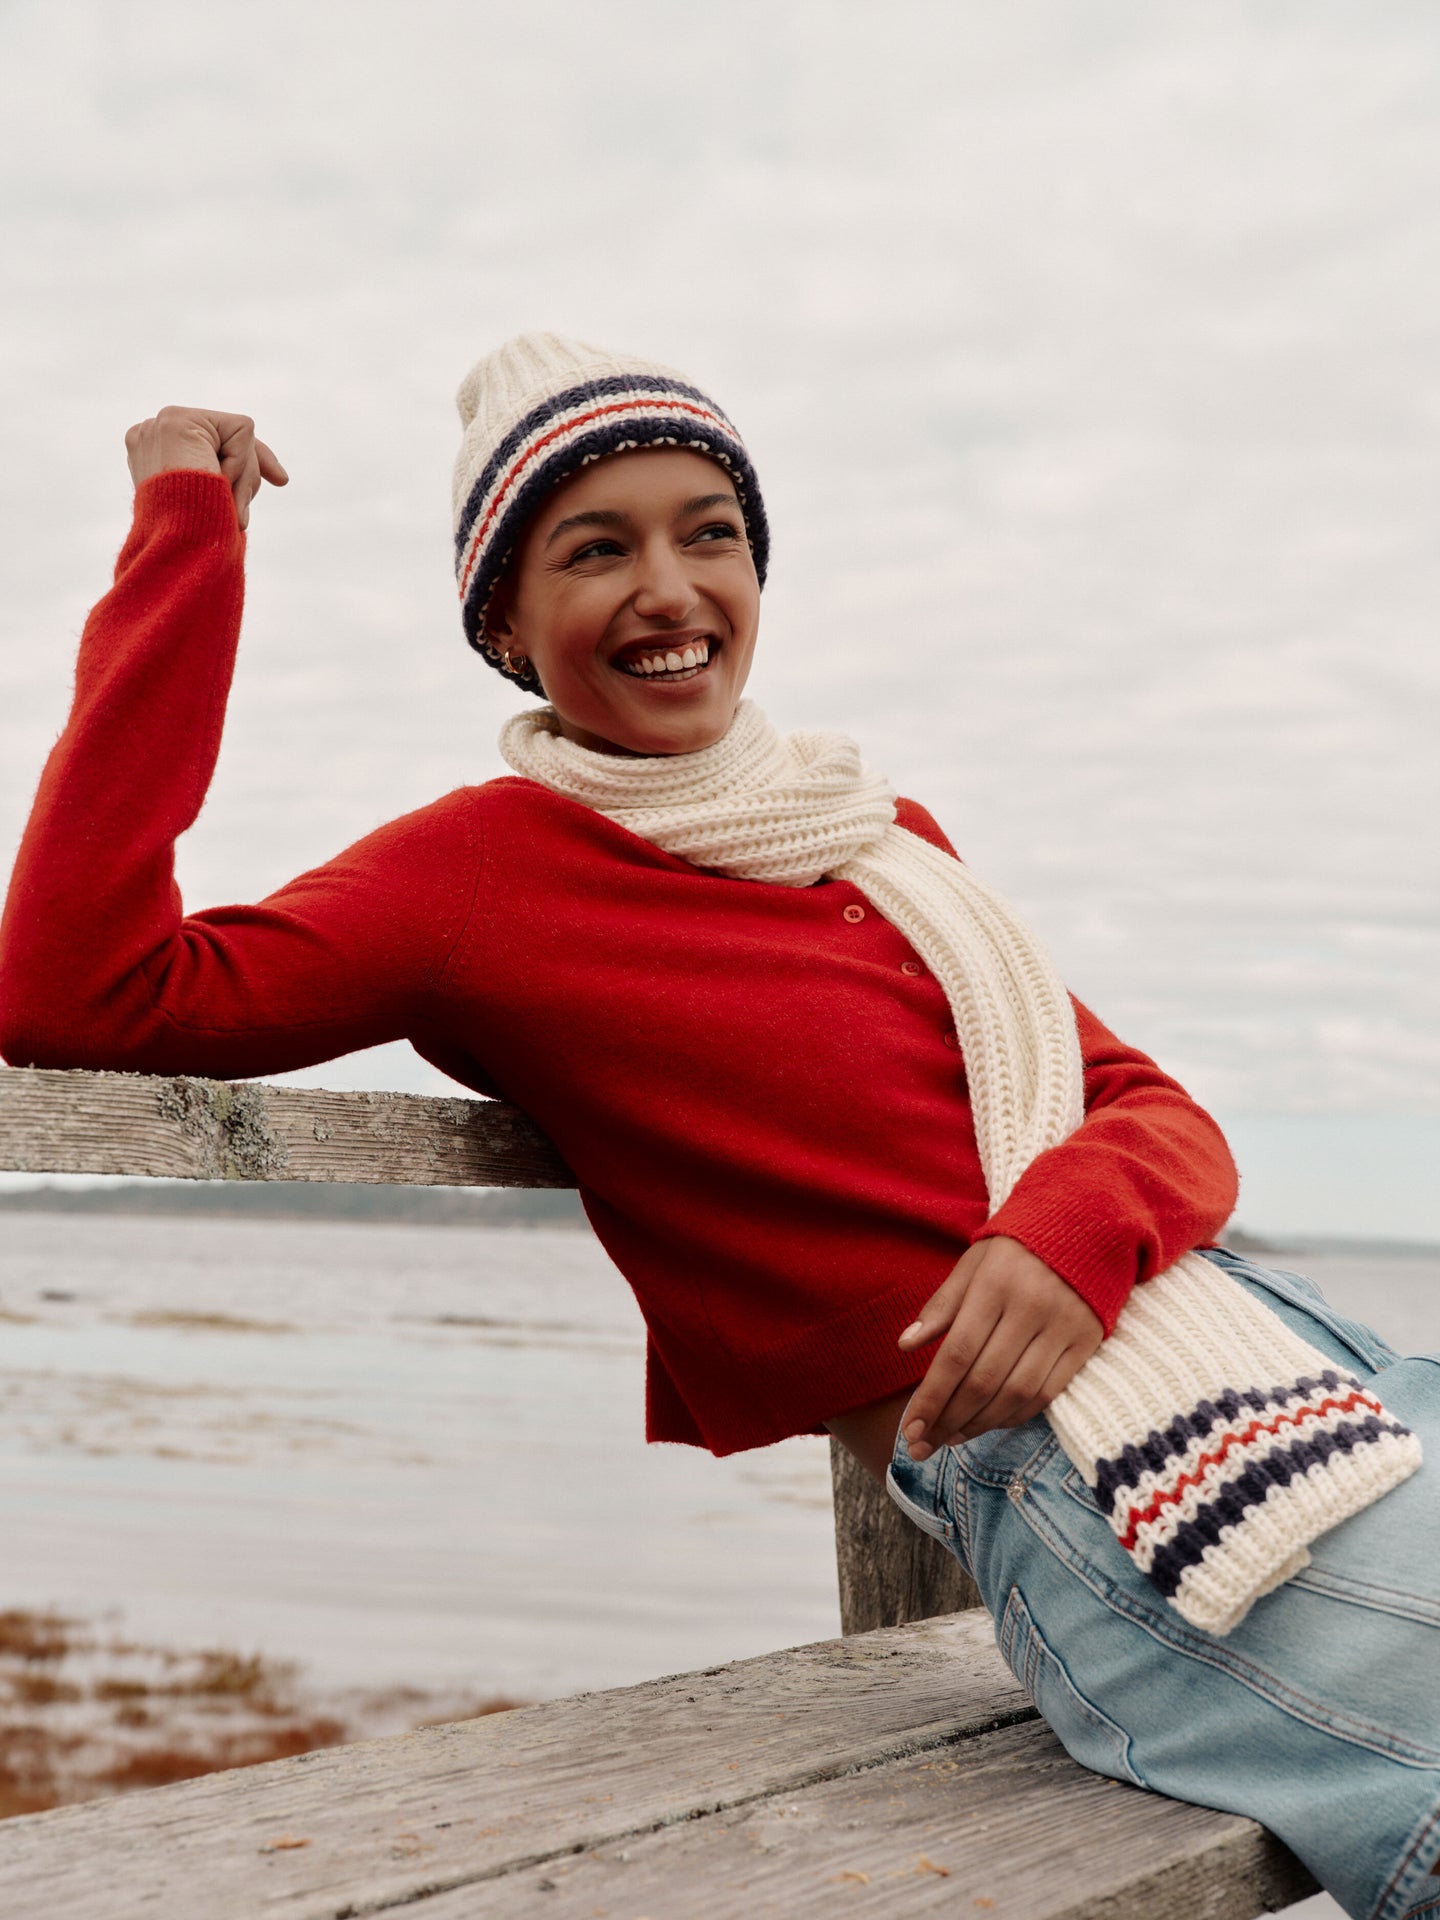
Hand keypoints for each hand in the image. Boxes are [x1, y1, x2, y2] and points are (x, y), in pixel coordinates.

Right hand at [124, 407, 287, 529]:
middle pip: (227, 438)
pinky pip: (241, 430)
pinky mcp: (177, 421)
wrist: (179, 548)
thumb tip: (279, 476)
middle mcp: (150, 435)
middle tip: (242, 513)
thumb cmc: (198, 542)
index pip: (210, 443)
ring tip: (222, 501)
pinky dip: (241, 463)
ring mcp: (159, 424)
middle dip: (249, 472)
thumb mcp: (218, 505)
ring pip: (238, 435)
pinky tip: (218, 481)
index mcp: (152, 456)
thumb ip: (233, 480)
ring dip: (242, 476)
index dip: (246, 460)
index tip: (282, 480)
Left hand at [897, 1236, 1102, 1458]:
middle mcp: (1030, 1309)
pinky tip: (990, 1424)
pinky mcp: (1085, 1343)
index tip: (910, 1428)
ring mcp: (1062, 1328)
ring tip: (951, 1438)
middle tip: (923, 1445)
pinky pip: (1048, 1394)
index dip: (931, 1397)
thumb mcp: (973, 1264)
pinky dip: (1016, 1416)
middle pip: (984, 1381)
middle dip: (948, 1419)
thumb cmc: (1016, 1249)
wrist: (1086, 1228)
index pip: (957, 1354)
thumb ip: (941, 1305)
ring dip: (980, 1425)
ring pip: (1016, 1394)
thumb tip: (905, 1344)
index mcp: (995, 1286)